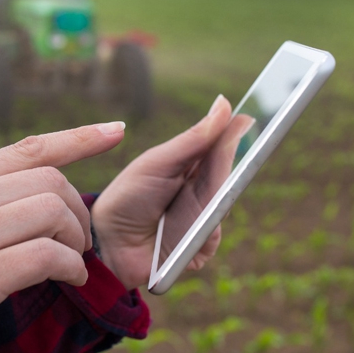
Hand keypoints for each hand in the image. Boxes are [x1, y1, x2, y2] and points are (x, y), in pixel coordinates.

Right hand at [0, 122, 124, 352]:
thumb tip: (21, 204)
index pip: (28, 148)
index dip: (77, 138)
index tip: (115, 131)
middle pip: (52, 180)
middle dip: (79, 208)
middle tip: (79, 236)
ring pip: (55, 211)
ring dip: (76, 238)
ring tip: (71, 259)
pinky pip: (49, 255)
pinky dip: (69, 266)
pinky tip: (67, 278)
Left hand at [91, 96, 253, 289]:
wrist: (107, 242)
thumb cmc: (129, 196)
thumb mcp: (159, 162)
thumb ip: (193, 139)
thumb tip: (224, 105)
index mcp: (191, 168)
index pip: (218, 147)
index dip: (233, 133)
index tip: (246, 116)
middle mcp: (201, 192)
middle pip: (225, 172)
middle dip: (231, 153)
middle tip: (240, 129)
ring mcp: (203, 220)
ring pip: (223, 202)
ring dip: (217, 188)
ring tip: (214, 171)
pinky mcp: (201, 248)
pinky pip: (213, 234)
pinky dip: (204, 226)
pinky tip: (193, 223)